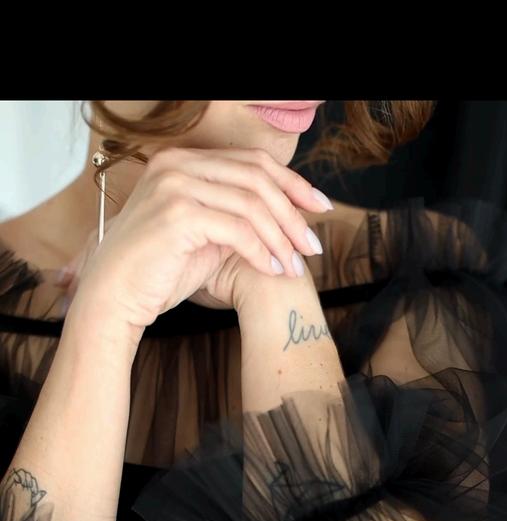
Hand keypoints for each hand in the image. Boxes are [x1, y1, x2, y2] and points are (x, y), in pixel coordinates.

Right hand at [56, 147, 332, 338]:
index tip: (319, 208)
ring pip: (251, 204)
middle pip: (257, 178)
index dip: (292, 184)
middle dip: (293, 212)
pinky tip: (273, 270)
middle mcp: (176, 166)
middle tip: (313, 244)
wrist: (112, 299)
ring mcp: (175, 187)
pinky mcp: (177, 216)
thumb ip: (231, 218)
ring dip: (281, 237)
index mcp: (181, 162)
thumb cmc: (154, 273)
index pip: (251, 163)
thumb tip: (279, 218)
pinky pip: (237, 230)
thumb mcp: (200, 236)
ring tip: (296, 265)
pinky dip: (261, 252)